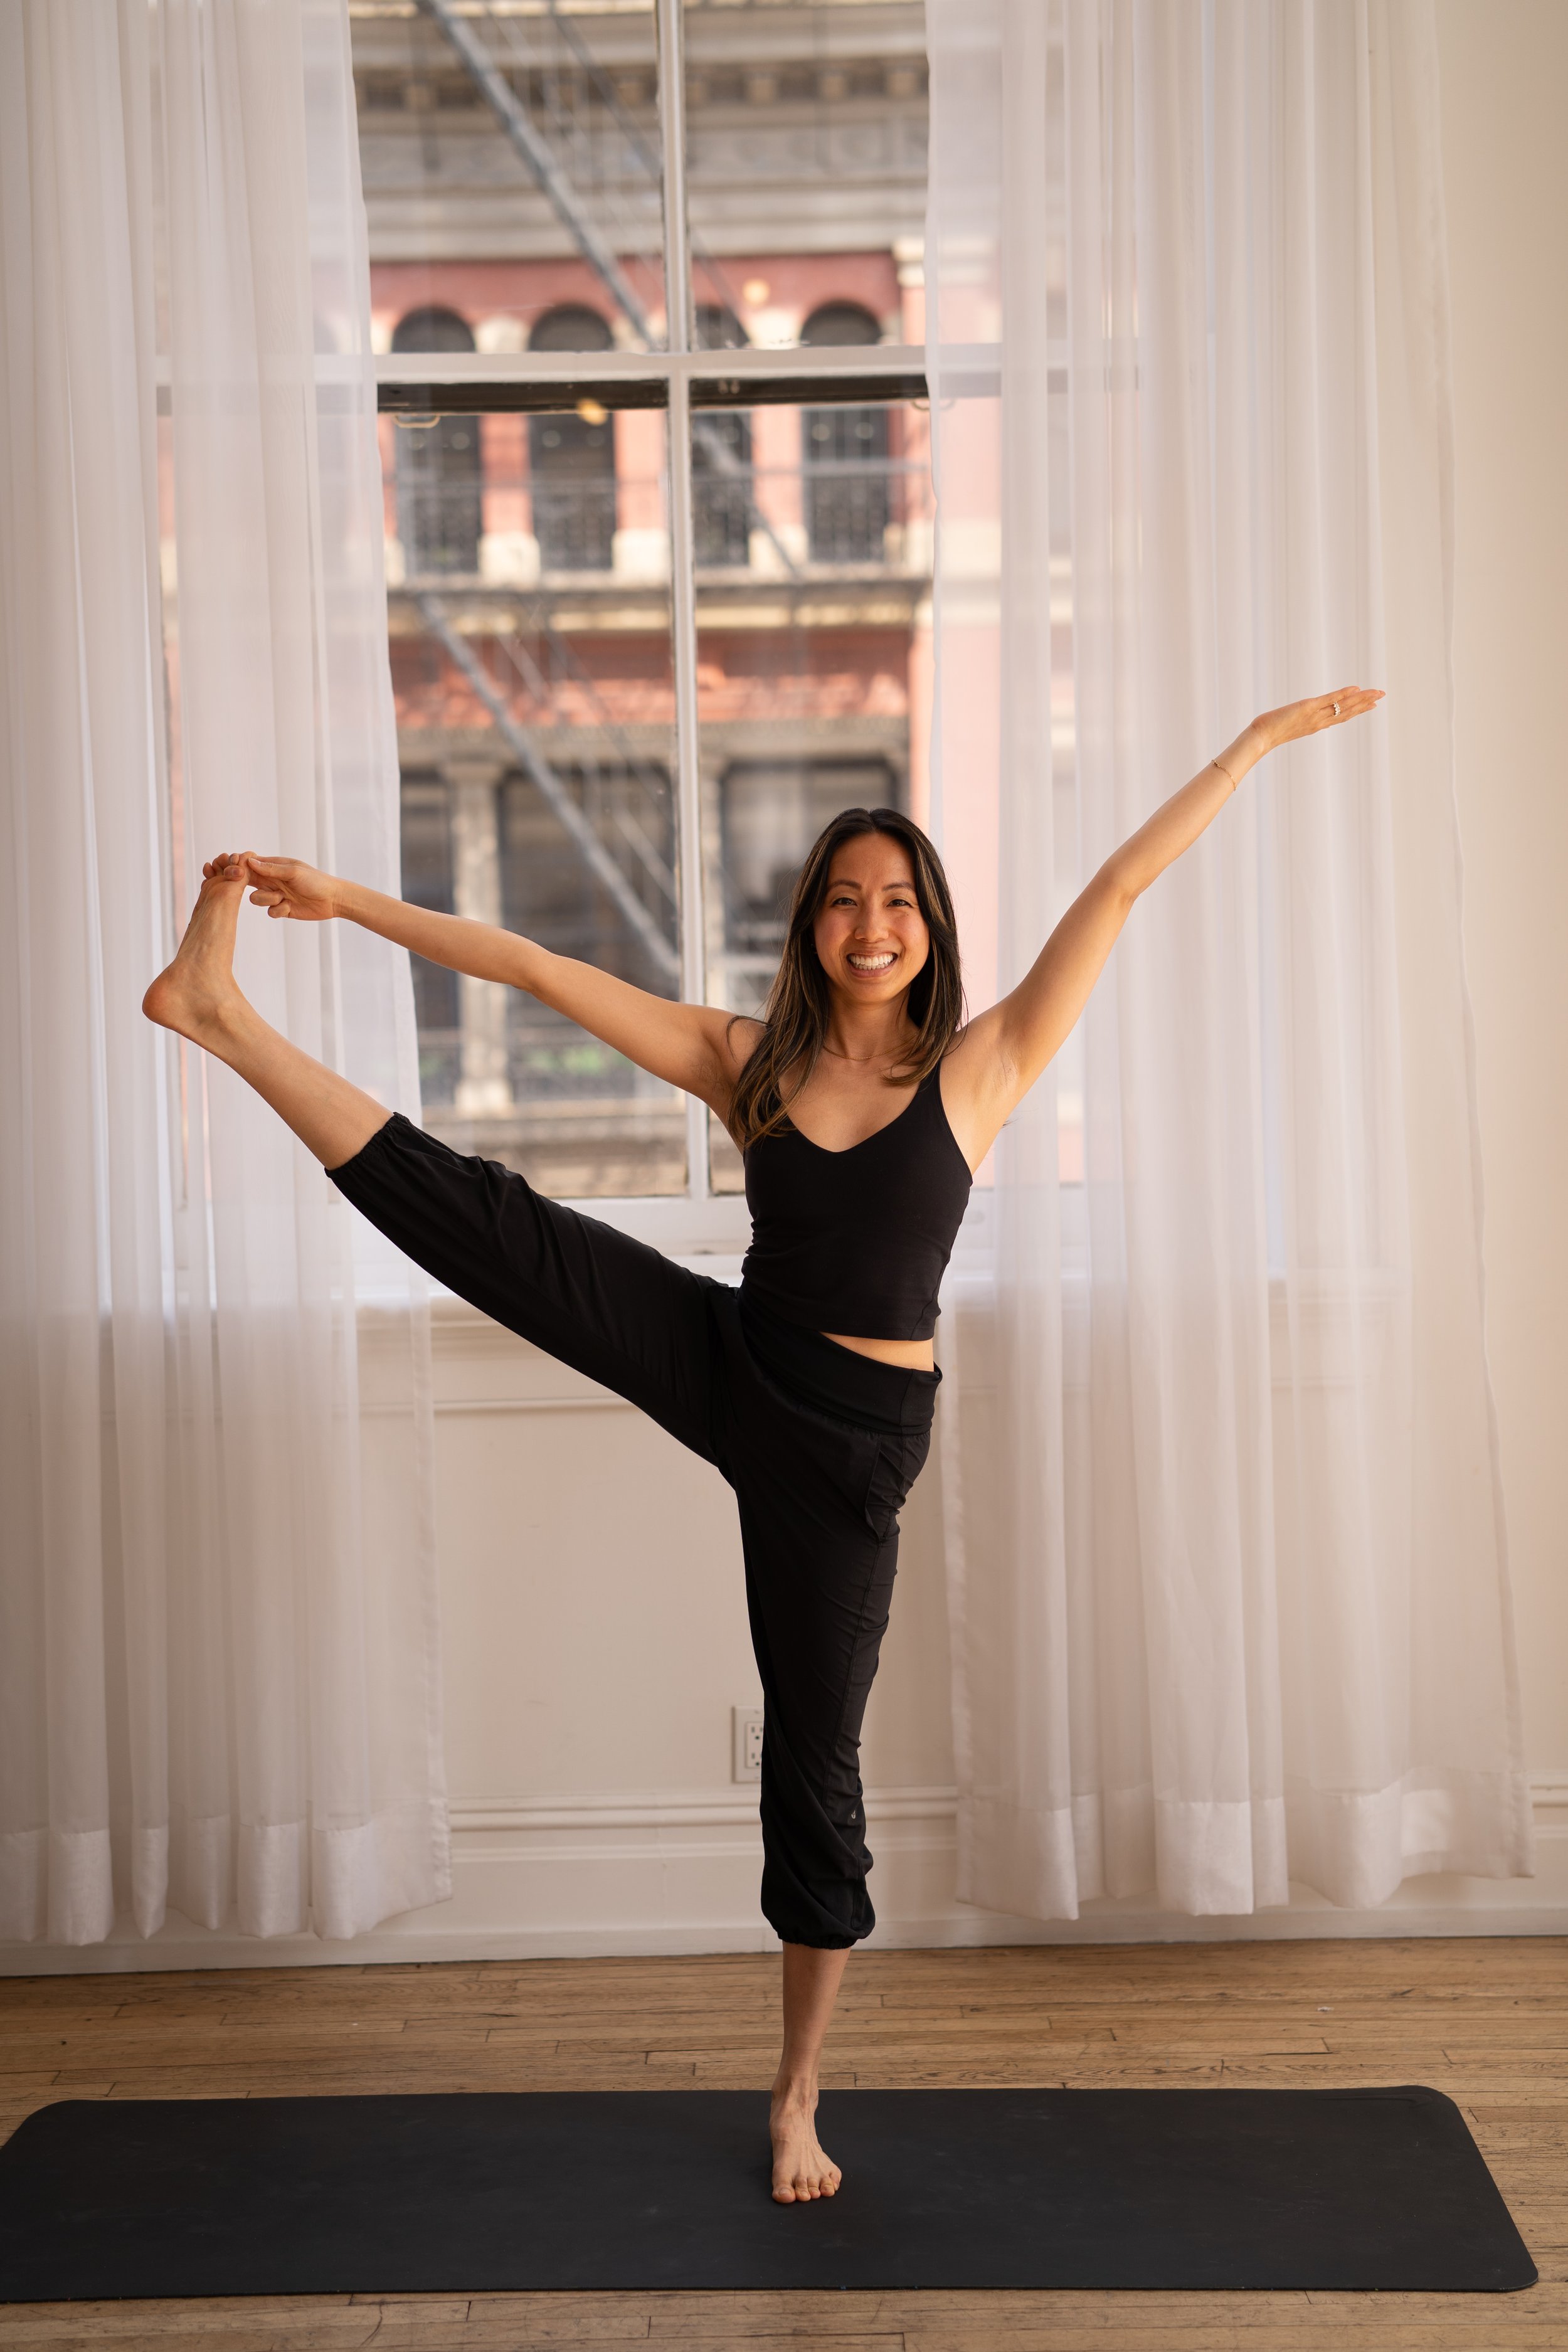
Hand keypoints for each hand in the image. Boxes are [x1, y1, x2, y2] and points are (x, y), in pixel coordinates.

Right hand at [202, 852, 340, 922]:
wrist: (333, 900)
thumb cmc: (316, 881)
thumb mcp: (293, 871)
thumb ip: (271, 868)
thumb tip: (250, 861)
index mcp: (274, 866)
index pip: (250, 864)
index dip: (241, 867)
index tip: (237, 871)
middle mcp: (272, 880)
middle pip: (248, 882)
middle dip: (247, 885)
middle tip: (251, 885)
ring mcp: (276, 895)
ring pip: (256, 899)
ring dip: (267, 899)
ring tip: (282, 897)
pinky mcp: (282, 909)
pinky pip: (269, 912)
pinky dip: (278, 910)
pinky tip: (290, 907)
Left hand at [1252, 686, 1383, 753]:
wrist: (1260, 738)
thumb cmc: (1269, 732)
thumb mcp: (1289, 726)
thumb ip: (1299, 721)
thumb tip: (1301, 717)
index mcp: (1317, 725)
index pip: (1342, 717)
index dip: (1358, 711)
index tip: (1372, 705)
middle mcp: (1320, 722)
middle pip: (1348, 712)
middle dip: (1366, 703)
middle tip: (1382, 695)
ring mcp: (1315, 715)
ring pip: (1343, 706)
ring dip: (1361, 699)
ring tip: (1376, 692)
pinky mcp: (1307, 708)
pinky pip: (1329, 700)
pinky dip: (1343, 694)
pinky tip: (1356, 688)